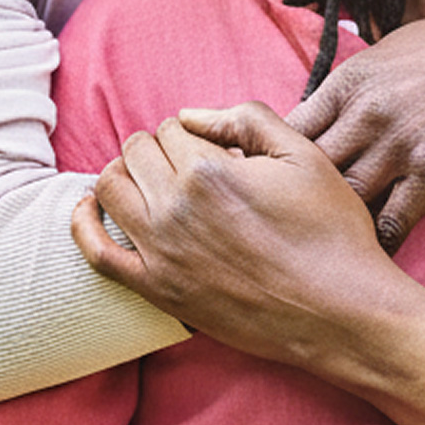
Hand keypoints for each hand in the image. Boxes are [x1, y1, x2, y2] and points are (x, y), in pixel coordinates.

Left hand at [73, 103, 414, 366]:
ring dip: (125, 173)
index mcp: (210, 171)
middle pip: (136, 152)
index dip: (195, 131)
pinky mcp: (158, 289)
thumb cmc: (331, 232)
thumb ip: (249, 118)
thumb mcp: (306, 155)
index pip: (173, 127)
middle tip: (190, 163)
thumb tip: (193, 115)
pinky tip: (90, 208)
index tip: (216, 147)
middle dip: (159, 148)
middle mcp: (175, 208)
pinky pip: (96, 252)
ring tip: (152, 179)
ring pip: (109, 189)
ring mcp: (161, 252)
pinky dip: (84, 223)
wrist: (340, 310)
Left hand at [285, 0, 424, 248]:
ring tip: (303, 255)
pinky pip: (394, 219)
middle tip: (261, 236)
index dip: (262, 162)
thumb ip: (358, 83)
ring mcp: (400, 143)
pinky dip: (378, 242)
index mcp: (351, 80)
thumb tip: (325, 105)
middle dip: (279, 204)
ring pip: (343, 200)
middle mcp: (366, 112)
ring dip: (325, 229)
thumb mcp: (397, 49)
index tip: (250, 187)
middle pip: (302, 171)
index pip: (287, 129)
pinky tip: (365, 261)